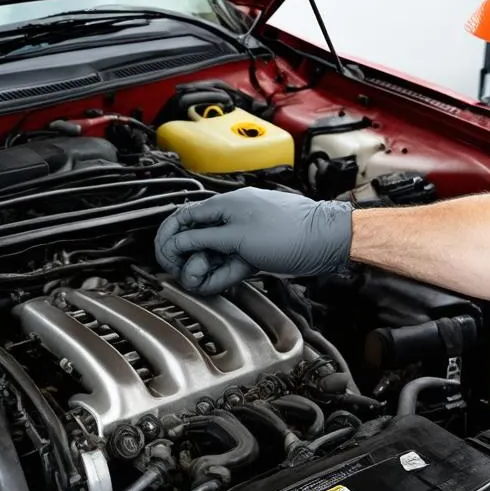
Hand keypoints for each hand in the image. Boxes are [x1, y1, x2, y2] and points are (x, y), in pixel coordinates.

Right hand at [154, 187, 353, 294]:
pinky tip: (211, 285)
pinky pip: (230, 265)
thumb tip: (177, 242)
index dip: (169, 237)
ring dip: (202, 270)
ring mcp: (244, 238)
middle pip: (196, 239)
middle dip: (186, 258)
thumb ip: (204, 239)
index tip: (163, 256)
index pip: (185, 217)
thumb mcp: (238, 236)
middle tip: (182, 273)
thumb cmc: (290, 231)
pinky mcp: (254, 254)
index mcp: (225, 206)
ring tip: (198, 281)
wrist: (326, 242)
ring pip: (212, 255)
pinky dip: (220, 275)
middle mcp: (232, 220)